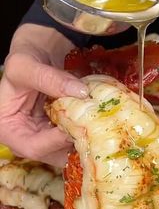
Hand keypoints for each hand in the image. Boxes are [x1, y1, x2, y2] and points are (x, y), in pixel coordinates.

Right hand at [0, 24, 87, 166]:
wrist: (41, 52)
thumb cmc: (25, 59)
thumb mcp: (25, 65)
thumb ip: (48, 78)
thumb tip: (81, 93)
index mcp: (8, 130)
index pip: (33, 148)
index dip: (56, 141)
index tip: (78, 127)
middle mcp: (26, 140)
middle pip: (53, 155)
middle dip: (74, 145)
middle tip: (95, 129)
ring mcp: (46, 140)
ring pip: (68, 152)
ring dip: (85, 141)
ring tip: (98, 124)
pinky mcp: (62, 134)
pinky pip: (77, 142)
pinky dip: (89, 134)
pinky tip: (98, 122)